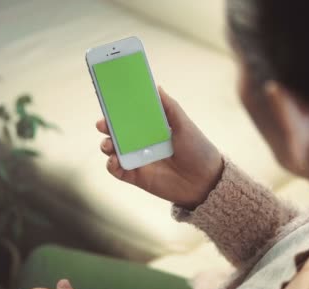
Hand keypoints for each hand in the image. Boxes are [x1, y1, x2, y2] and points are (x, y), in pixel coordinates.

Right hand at [96, 87, 223, 208]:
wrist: (206, 180)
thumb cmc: (198, 150)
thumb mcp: (184, 124)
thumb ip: (169, 106)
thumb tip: (156, 87)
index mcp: (153, 128)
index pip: (131, 115)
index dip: (118, 109)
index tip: (108, 101)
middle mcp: (143, 142)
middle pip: (117, 132)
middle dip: (106, 126)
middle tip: (102, 124)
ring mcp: (138, 159)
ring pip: (114, 150)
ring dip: (106, 145)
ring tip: (109, 144)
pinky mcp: (137, 176)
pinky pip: (117, 170)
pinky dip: (111, 164)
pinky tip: (114, 160)